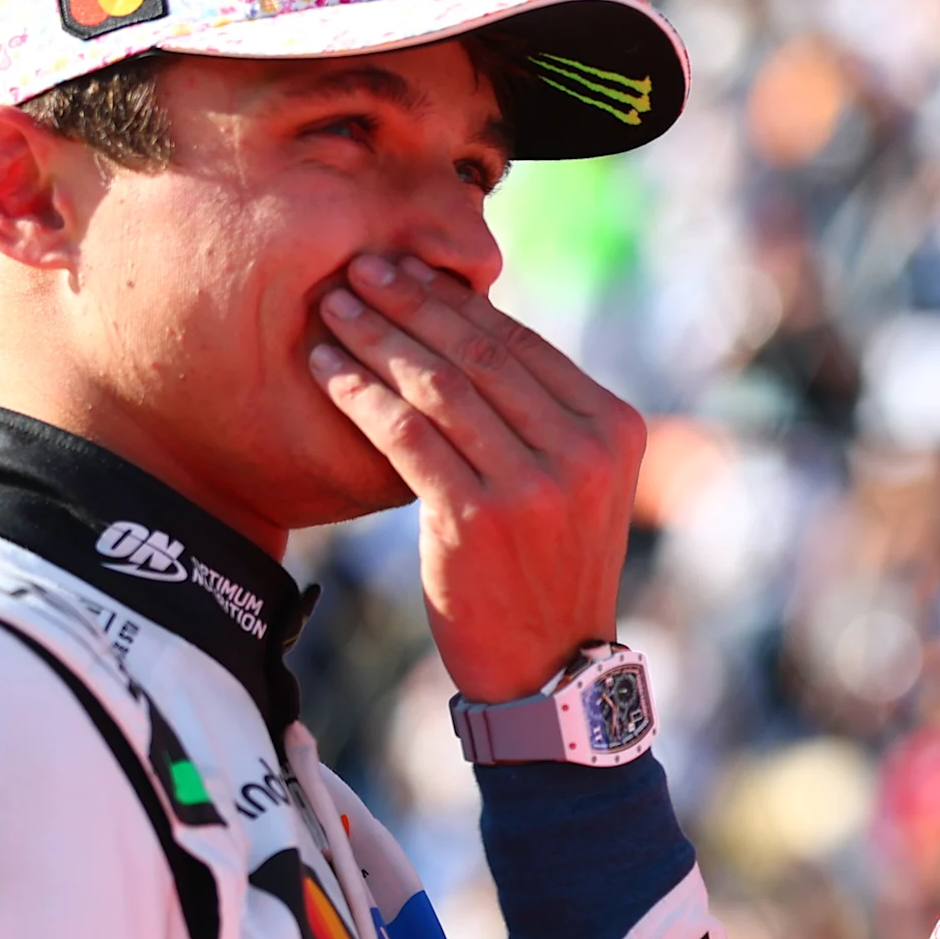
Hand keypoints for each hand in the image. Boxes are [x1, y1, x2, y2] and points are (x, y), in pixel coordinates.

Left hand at [309, 251, 643, 701]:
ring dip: (377, 337)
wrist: (548, 671)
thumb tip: (475, 328)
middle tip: (359, 268)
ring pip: (438, 387)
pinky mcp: (475, 519)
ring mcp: (532, 487)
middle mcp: (582, 452)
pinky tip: (325, 370)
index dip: (457, 300)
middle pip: (479, 354)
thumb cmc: (547, 571)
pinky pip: (404, 435)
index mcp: (614, 429)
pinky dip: (359, 394)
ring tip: (333, 308)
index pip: (523, 345)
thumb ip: (545, 418)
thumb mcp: (577, 486)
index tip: (408, 269)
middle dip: (411, 302)